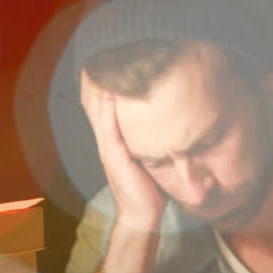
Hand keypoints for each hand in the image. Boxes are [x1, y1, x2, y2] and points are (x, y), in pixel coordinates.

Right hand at [79, 71, 163, 229]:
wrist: (142, 217)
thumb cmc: (150, 189)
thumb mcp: (151, 158)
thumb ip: (155, 141)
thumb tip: (173, 125)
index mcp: (115, 140)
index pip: (107, 106)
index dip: (108, 85)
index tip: (116, 62)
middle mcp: (108, 140)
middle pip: (98, 103)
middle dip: (103, 79)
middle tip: (109, 55)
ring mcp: (109, 147)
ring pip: (100, 111)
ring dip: (103, 87)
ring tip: (108, 64)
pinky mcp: (114, 155)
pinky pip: (108, 127)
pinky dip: (108, 108)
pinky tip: (111, 93)